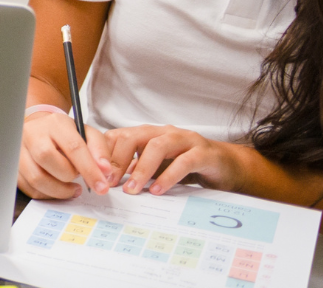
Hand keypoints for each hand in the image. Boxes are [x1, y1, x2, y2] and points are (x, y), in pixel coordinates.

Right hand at [18, 111, 113, 198]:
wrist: (40, 128)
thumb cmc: (65, 134)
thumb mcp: (86, 133)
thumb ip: (99, 150)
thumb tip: (105, 171)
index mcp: (55, 123)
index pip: (73, 147)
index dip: (89, 169)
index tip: (101, 186)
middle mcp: (33, 133)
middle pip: (49, 159)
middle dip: (69, 176)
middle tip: (78, 178)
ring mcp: (19, 149)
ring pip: (36, 178)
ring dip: (59, 190)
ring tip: (71, 188)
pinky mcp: (14, 166)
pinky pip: (29, 188)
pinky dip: (47, 194)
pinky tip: (56, 188)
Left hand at [105, 125, 247, 195]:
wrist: (226, 165)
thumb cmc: (187, 165)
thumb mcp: (157, 166)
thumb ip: (135, 169)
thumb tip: (108, 180)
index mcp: (148, 134)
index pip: (119, 136)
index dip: (104, 153)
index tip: (95, 174)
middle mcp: (164, 132)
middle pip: (133, 137)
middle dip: (118, 160)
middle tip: (110, 183)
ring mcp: (184, 140)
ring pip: (157, 146)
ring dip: (141, 169)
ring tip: (132, 190)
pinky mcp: (203, 153)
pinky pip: (183, 162)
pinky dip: (168, 176)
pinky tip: (158, 190)